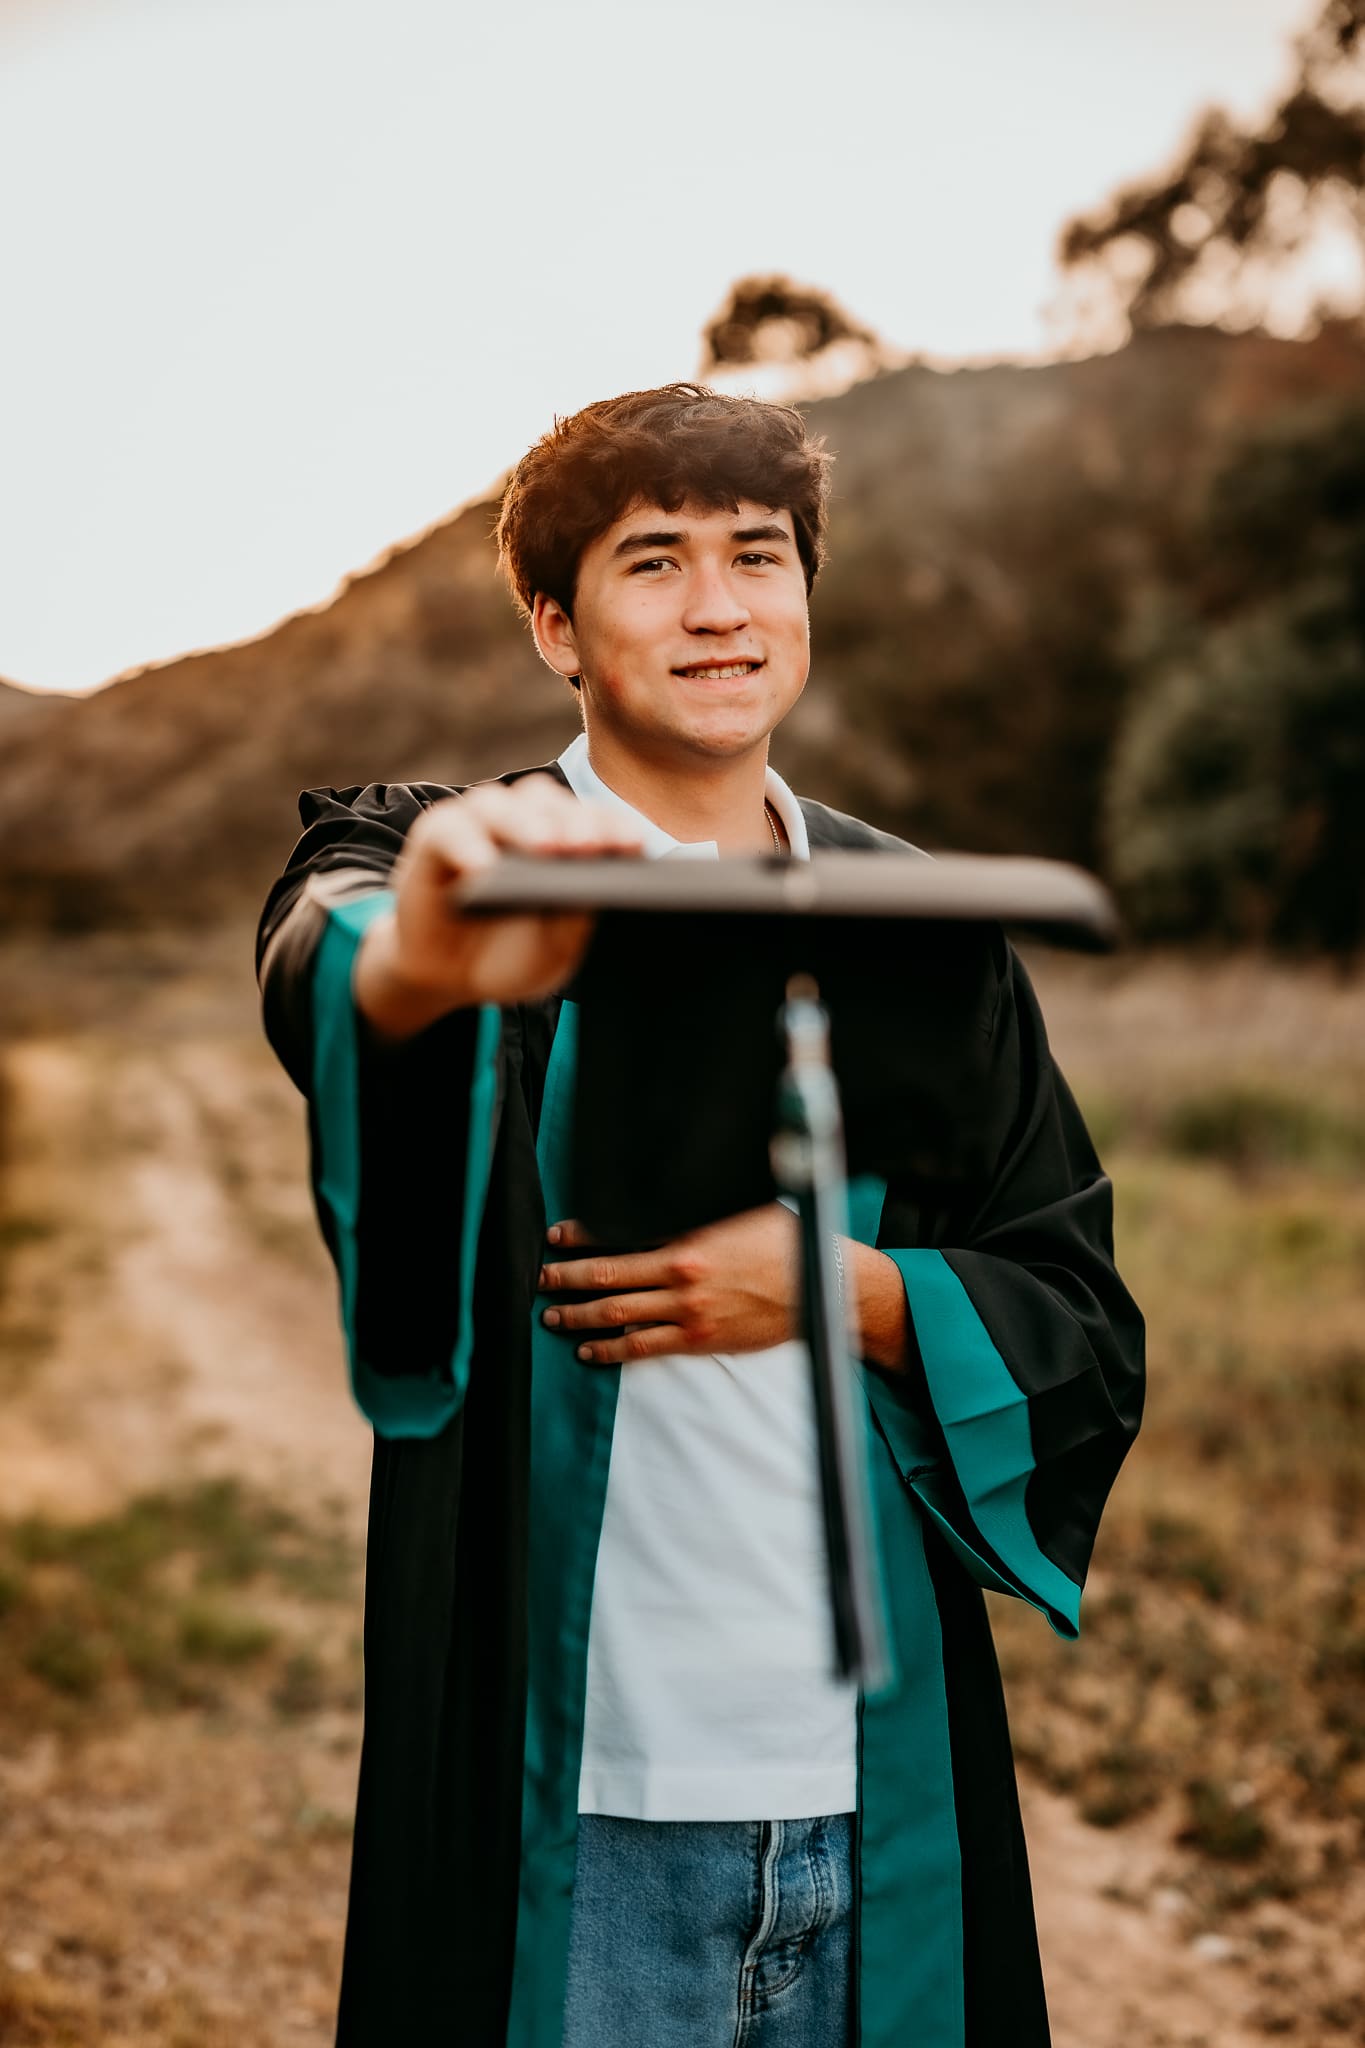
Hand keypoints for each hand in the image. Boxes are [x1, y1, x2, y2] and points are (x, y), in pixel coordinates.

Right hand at [354, 775, 642, 1037]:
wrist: (448, 978)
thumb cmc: (507, 956)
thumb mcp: (552, 951)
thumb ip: (570, 920)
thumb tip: (591, 891)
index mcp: (561, 842)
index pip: (592, 821)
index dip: (613, 827)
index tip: (632, 845)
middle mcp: (521, 822)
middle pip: (550, 803)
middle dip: (574, 822)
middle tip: (589, 846)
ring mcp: (476, 825)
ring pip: (501, 805)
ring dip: (526, 824)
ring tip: (546, 849)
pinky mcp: (435, 838)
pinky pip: (450, 831)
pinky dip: (467, 846)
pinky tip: (483, 869)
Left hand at [539, 1211, 910, 1372]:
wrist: (822, 1288)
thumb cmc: (783, 1241)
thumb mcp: (739, 1210)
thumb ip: (697, 1210)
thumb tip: (663, 1192)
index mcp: (689, 1239)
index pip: (621, 1235)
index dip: (583, 1237)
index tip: (557, 1236)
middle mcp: (682, 1277)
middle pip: (609, 1278)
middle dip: (567, 1277)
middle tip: (538, 1277)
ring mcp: (689, 1313)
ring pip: (618, 1316)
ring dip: (579, 1315)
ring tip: (551, 1313)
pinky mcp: (700, 1341)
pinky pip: (644, 1348)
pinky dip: (611, 1349)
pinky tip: (588, 1347)